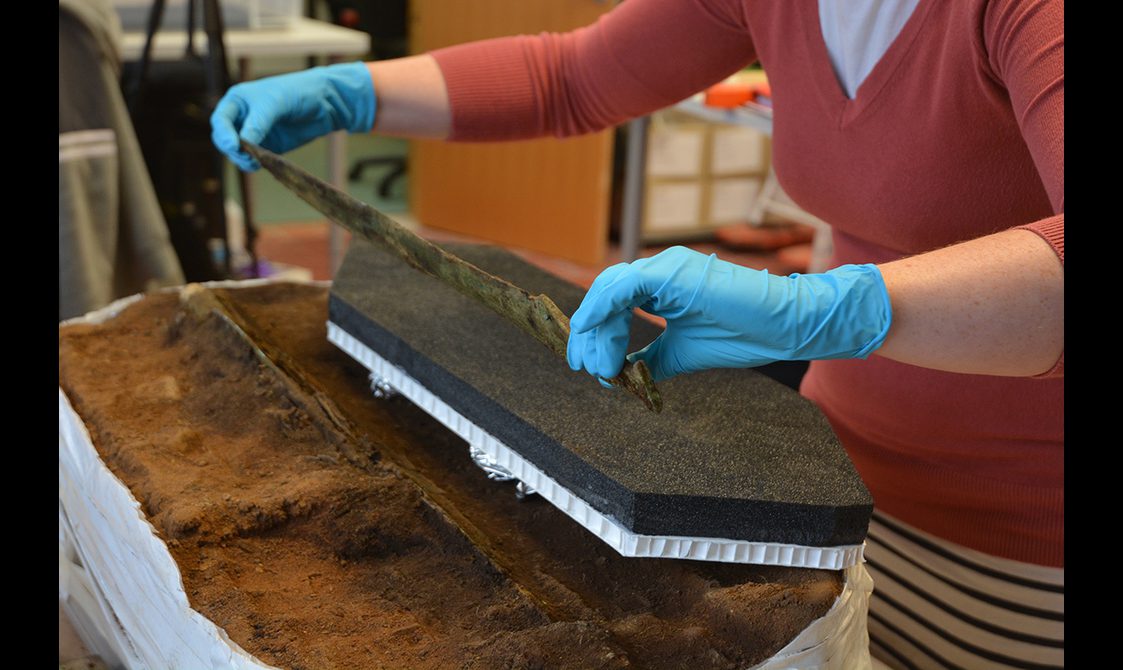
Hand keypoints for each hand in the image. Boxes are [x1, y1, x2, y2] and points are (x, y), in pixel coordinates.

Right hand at [210, 62, 375, 170]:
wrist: (325, 102)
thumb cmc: (297, 92)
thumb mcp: (275, 102)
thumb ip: (259, 122)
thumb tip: (243, 143)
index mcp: (238, 101)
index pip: (221, 121)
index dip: (224, 134)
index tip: (234, 145)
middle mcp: (243, 118)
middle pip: (225, 140)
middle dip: (233, 150)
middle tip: (247, 157)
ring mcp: (255, 134)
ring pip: (239, 153)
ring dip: (243, 160)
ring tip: (256, 163)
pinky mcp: (269, 147)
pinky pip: (256, 159)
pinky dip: (256, 164)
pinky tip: (263, 164)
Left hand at [567, 246, 891, 381]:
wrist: (784, 326)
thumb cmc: (742, 335)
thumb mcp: (681, 353)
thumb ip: (648, 360)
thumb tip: (617, 376)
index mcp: (660, 286)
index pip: (612, 304)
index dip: (594, 333)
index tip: (588, 366)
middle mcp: (659, 271)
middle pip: (604, 295)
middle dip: (588, 334)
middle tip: (584, 367)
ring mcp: (666, 267)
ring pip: (609, 290)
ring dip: (596, 330)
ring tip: (600, 365)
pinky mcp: (675, 271)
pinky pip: (624, 286)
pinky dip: (605, 310)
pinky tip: (600, 337)